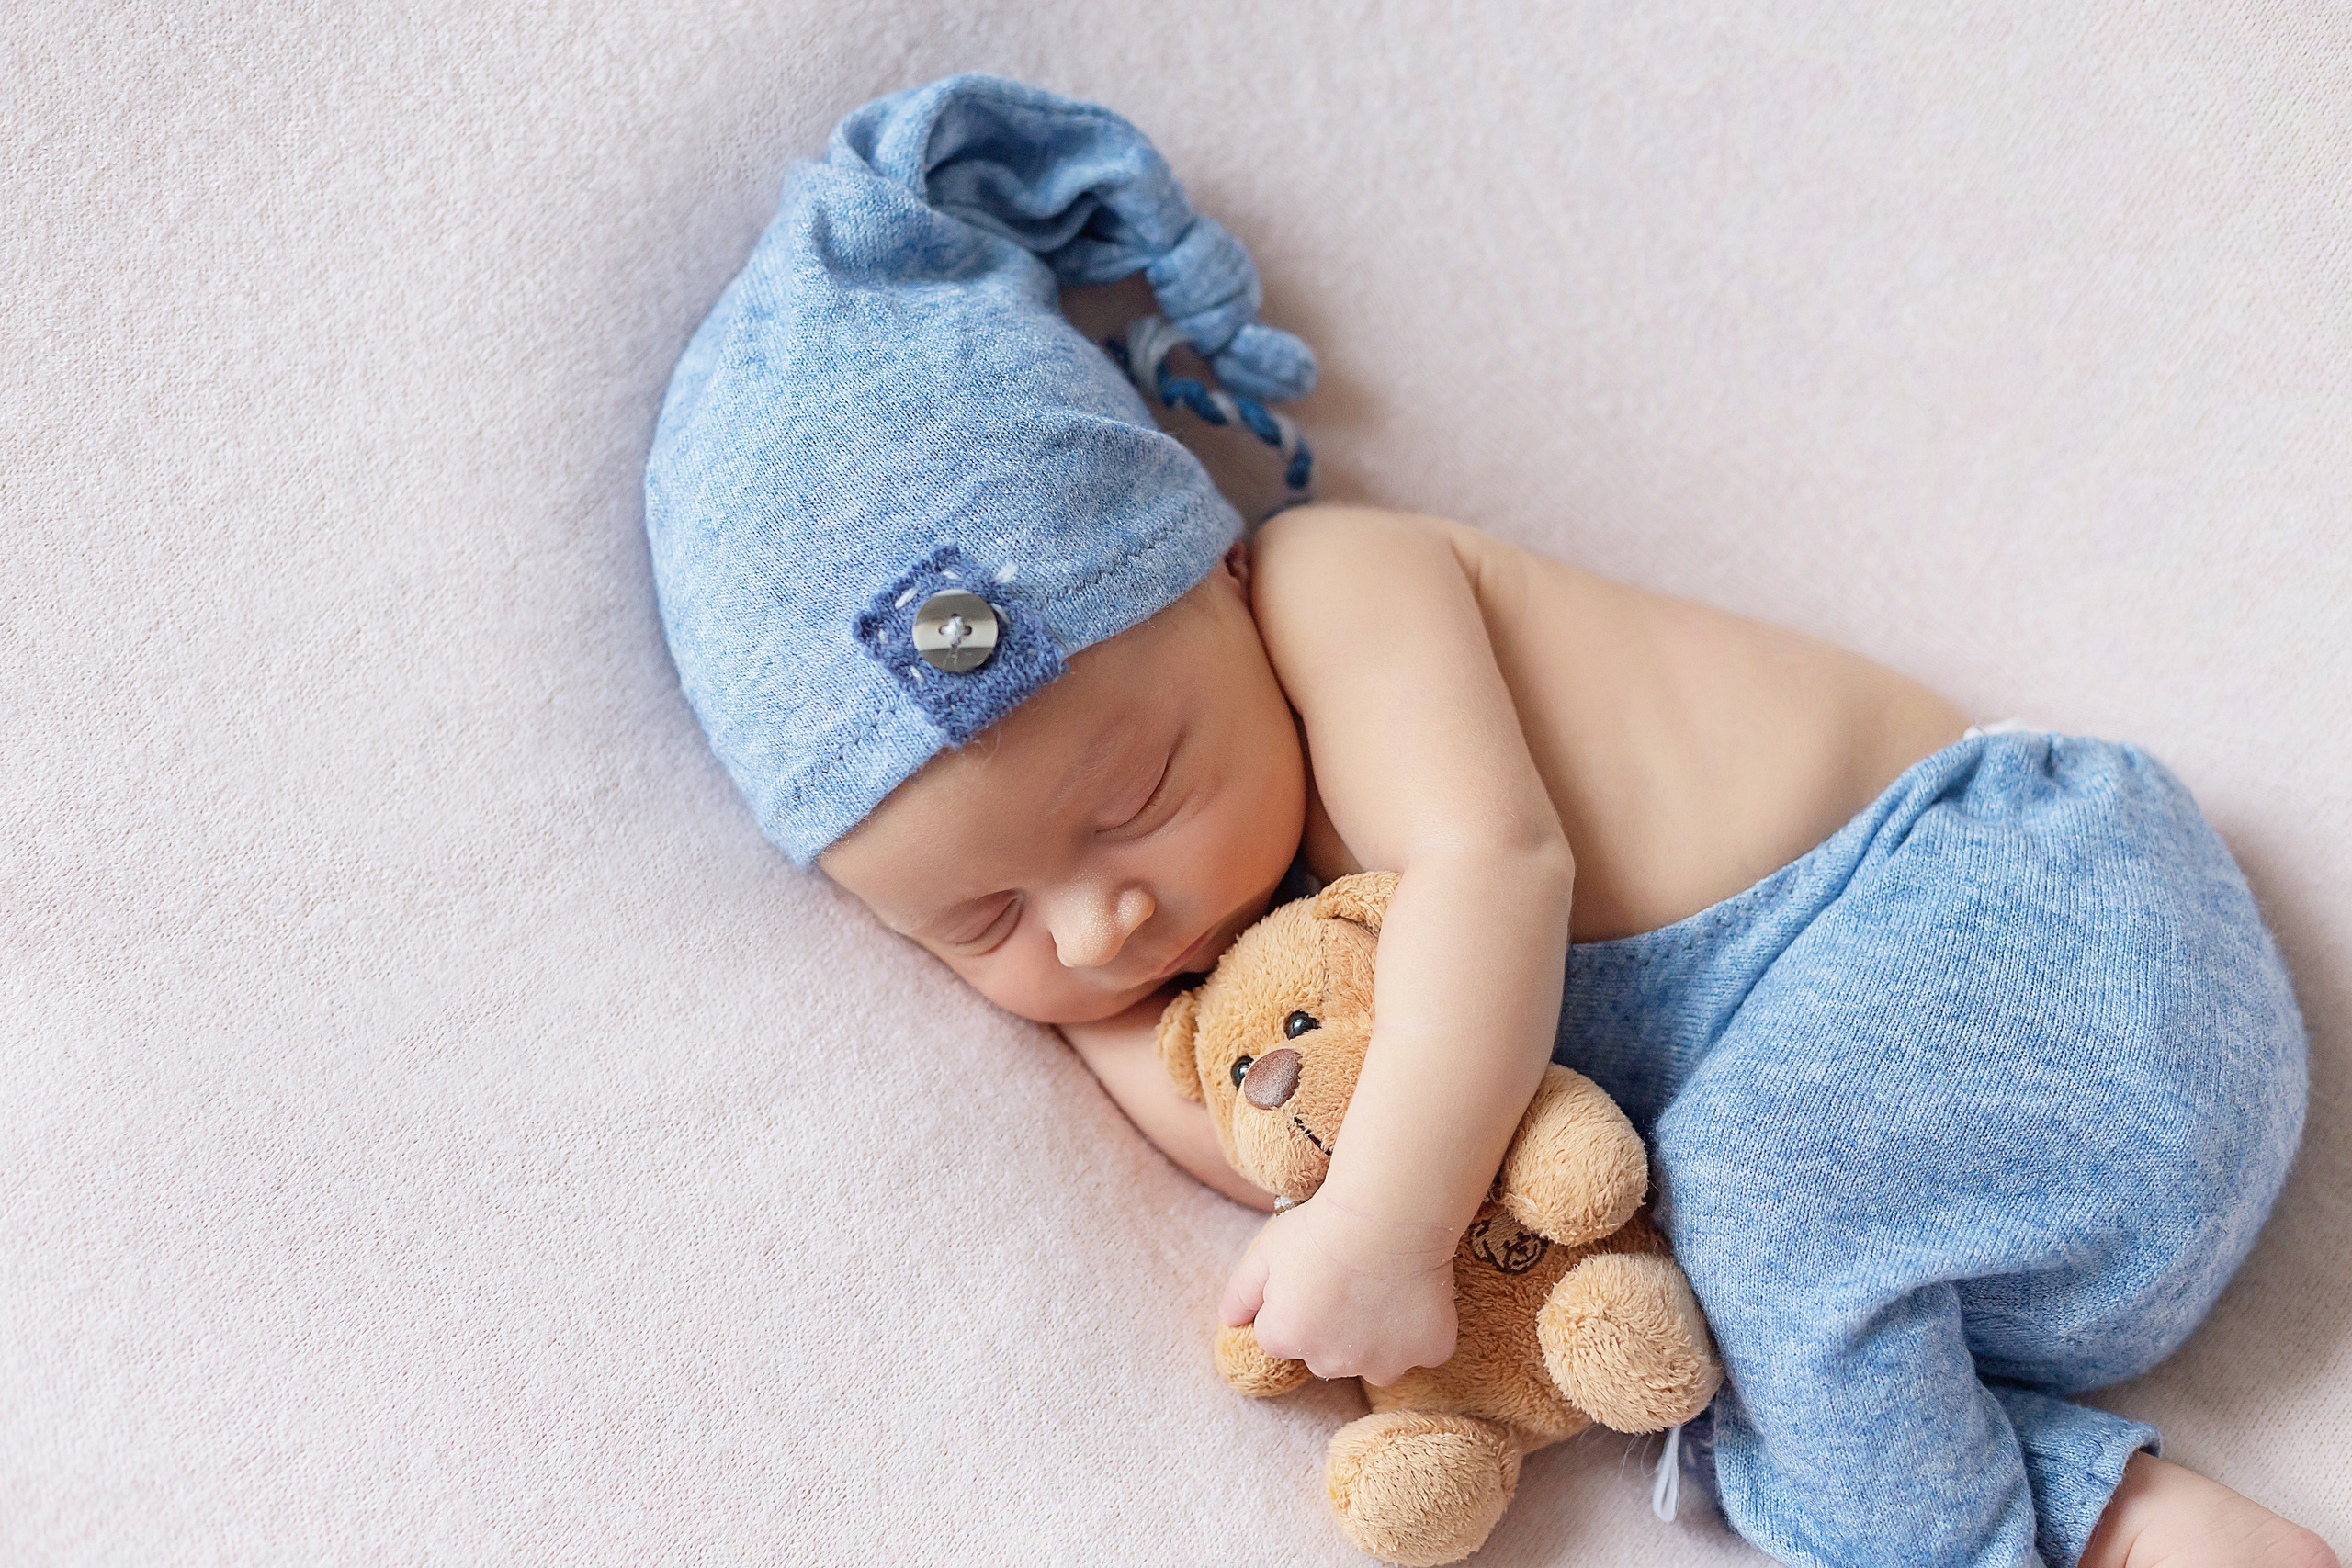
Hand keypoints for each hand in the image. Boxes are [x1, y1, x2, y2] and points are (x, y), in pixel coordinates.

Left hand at [1219, 1192, 1458, 1385]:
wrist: (1388, 1213)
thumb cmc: (1322, 1227)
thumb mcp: (1264, 1252)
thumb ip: (1240, 1292)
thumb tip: (1229, 1321)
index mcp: (1287, 1339)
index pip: (1280, 1337)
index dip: (1296, 1306)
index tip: (1314, 1277)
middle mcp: (1332, 1362)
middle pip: (1327, 1355)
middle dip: (1333, 1330)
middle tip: (1349, 1281)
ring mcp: (1384, 1362)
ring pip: (1375, 1360)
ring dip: (1376, 1337)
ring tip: (1383, 1287)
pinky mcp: (1428, 1352)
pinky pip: (1423, 1349)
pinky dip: (1422, 1329)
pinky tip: (1417, 1292)